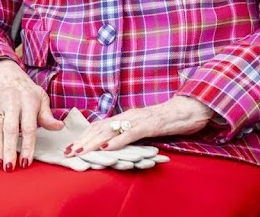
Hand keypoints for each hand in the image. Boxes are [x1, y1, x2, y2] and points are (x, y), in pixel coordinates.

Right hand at [0, 59, 62, 170]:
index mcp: (28, 100)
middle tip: (10, 167)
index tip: (26, 162)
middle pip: (9, 129)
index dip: (27, 145)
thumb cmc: (24, 90)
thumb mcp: (40, 98)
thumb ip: (47, 115)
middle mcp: (11, 101)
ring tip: (0, 163)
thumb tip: (59, 127)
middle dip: (9, 150)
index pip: (28, 126)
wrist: (2, 73)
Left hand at [66, 96, 213, 157]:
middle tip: (68, 152)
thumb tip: (115, 142)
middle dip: (83, 140)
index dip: (84, 136)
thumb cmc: (169, 119)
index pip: (100, 126)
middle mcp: (129, 116)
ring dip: (93, 142)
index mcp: (126, 116)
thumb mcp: (145, 126)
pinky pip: (131, 134)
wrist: (191, 108)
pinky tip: (106, 148)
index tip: (70, 146)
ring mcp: (139, 119)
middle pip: (101, 128)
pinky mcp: (151, 125)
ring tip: (79, 151)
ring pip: (112, 130)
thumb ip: (130, 132)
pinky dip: (117, 141)